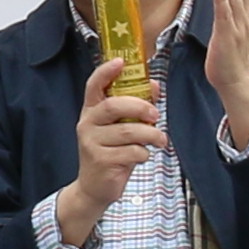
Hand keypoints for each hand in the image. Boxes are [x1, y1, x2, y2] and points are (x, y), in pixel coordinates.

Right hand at [57, 58, 164, 243]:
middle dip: (140, 107)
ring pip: (128, 131)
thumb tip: (155, 86)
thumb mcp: (121, 128)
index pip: (93, 85)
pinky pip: (131, 151)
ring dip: (151, 134)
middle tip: (156, 115)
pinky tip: (143, 156)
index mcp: (91, 111)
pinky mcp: (101, 161)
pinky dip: (144, 153)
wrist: (94, 187)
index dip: (106, 72)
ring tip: (161, 140)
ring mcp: (92, 143)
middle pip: (114, 106)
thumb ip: (135, 107)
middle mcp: (87, 124)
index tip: (121, 62)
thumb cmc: (111, 152)